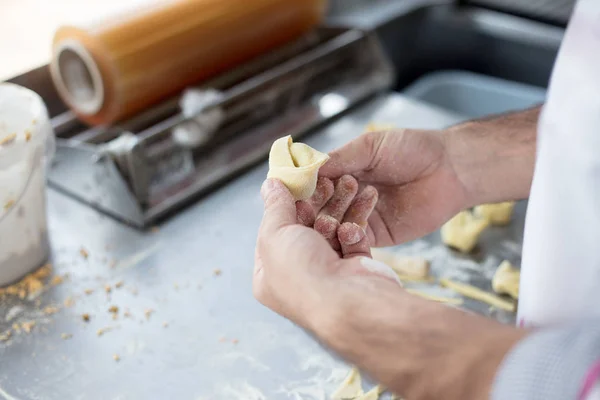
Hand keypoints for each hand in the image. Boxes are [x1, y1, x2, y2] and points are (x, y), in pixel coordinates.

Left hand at [254, 178, 526, 399]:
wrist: (350, 303)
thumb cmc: (303, 273)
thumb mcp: (276, 234)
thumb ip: (274, 207)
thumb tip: (269, 184)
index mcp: (270, 276)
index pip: (272, 234)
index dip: (283, 206)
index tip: (295, 184)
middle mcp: (297, 278)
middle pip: (304, 230)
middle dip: (316, 203)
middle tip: (326, 180)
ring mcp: (328, 276)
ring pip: (332, 231)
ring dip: (340, 209)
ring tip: (350, 184)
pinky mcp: (354, 270)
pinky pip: (353, 241)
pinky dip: (356, 228)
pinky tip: (357, 219)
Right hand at [320, 129, 469, 246]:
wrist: (451, 169)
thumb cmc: (413, 149)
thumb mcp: (371, 147)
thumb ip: (341, 158)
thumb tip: (307, 168)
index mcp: (342, 173)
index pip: (314, 184)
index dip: (306, 187)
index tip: (299, 188)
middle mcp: (347, 197)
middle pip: (319, 207)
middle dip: (315, 207)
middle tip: (313, 206)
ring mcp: (361, 217)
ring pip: (334, 225)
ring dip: (329, 221)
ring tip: (329, 218)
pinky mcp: (377, 236)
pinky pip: (355, 239)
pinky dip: (348, 234)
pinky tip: (348, 227)